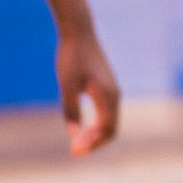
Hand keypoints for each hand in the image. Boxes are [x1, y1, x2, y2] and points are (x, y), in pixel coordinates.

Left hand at [57, 24, 120, 155]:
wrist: (79, 32)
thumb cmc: (72, 58)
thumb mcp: (67, 86)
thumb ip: (71, 111)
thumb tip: (74, 135)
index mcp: (108, 95)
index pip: (107, 130)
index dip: (92, 144)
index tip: (73, 150)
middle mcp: (114, 94)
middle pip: (111, 129)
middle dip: (95, 142)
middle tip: (74, 150)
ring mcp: (112, 90)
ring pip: (110, 121)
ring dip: (96, 134)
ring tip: (76, 141)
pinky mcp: (106, 86)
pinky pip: (106, 113)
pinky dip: (97, 125)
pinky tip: (82, 126)